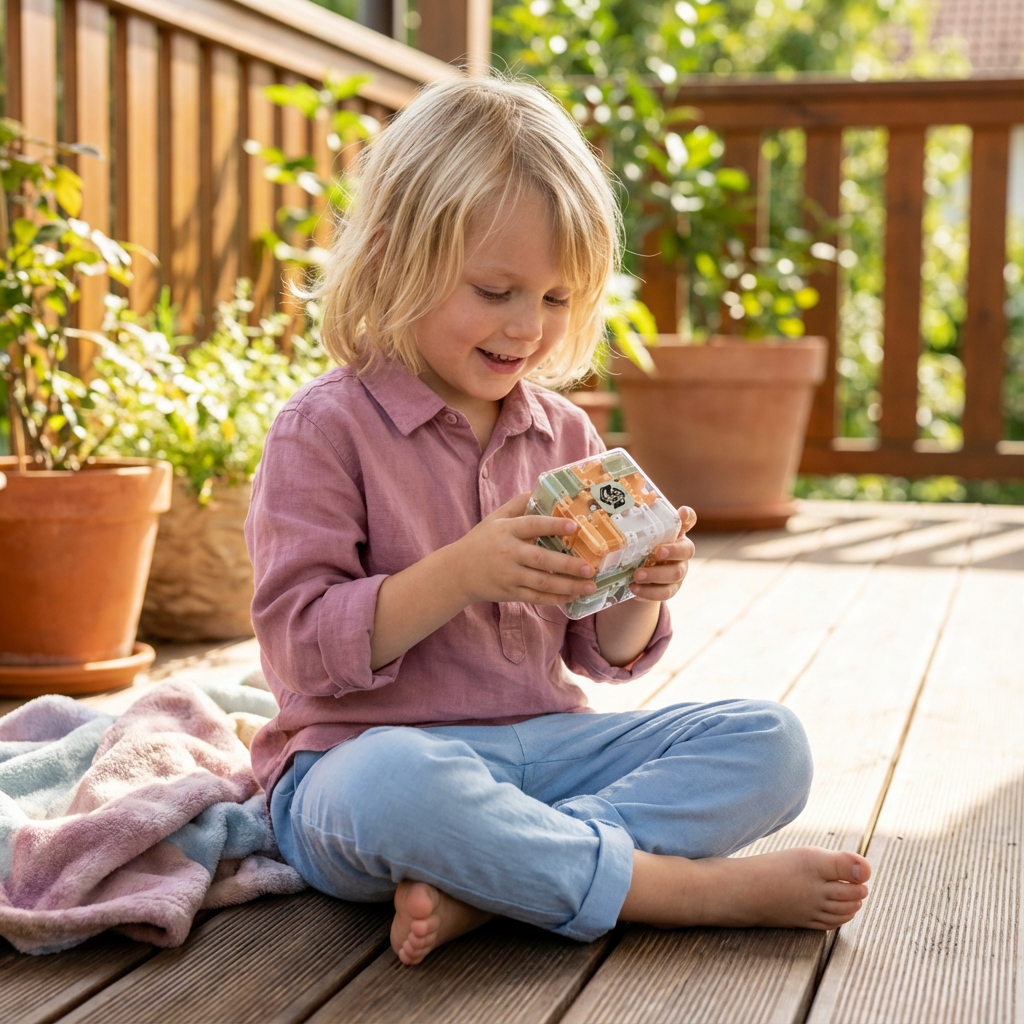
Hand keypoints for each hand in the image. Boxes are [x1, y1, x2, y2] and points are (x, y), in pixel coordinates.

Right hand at [450, 492, 597, 605]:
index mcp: (507, 531)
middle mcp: (509, 553)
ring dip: (568, 585)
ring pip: (543, 583)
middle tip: (590, 567)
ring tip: (590, 585)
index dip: (553, 525)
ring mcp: (510, 576)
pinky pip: (537, 598)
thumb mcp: (495, 518)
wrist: (458, 572)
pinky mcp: (511, 593)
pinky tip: (573, 596)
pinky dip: (556, 599)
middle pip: (542, 560)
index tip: (574, 526)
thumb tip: (541, 489)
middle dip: (568, 565)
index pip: (532, 525)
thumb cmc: (481, 541)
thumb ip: (517, 504)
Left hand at [627, 506, 696, 601]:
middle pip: (686, 550)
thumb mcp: (635, 536)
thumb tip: (621, 506)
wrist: (635, 578)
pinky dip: (648, 591)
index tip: (681, 513)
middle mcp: (681, 551)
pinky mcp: (671, 589)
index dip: (688, 516)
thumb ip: (634, 522)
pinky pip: (665, 592)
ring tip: (637, 575)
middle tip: (657, 553)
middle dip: (673, 551)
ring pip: (675, 573)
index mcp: (674, 533)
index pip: (688, 520)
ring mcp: (678, 571)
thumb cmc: (637, 549)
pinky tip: (634, 588)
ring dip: (655, 574)